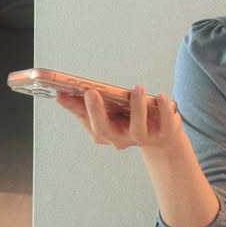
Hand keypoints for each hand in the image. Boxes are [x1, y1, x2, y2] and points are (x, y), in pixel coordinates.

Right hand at [56, 85, 183, 152]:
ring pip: (137, 129)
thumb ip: (89, 104)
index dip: (73, 108)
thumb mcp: (110, 112)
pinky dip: (164, 110)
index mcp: (104, 133)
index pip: (85, 121)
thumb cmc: (131, 119)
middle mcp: (119, 139)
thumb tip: (64, 90)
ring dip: (136, 108)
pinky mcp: (163, 135)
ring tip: (137, 87)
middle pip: (104, 130)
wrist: (162, 137)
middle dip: (95, 112)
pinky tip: (162, 97)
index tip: (60, 93)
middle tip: (90, 92)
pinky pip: (164, 124)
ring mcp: (142, 139)